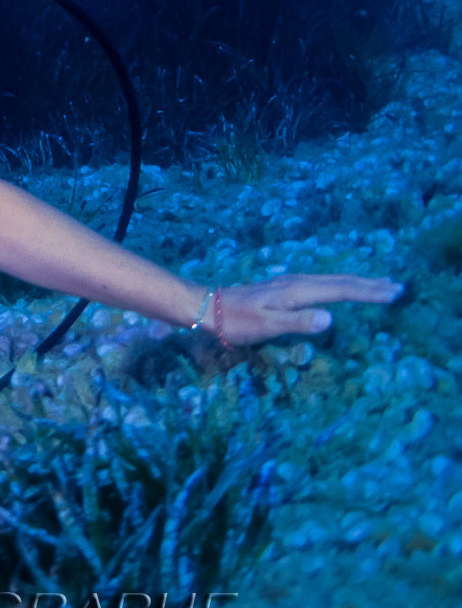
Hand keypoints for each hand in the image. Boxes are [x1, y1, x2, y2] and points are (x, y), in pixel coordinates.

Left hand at [205, 272, 404, 344]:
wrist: (209, 307)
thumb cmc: (236, 321)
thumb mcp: (266, 326)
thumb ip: (298, 323)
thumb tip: (331, 318)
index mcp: (297, 291)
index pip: (340, 291)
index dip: (367, 292)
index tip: (392, 293)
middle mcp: (297, 283)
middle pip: (340, 281)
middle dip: (369, 284)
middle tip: (398, 287)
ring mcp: (291, 283)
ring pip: (332, 280)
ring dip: (357, 282)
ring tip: (379, 285)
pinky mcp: (286, 288)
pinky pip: (322, 283)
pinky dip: (341, 285)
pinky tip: (342, 288)